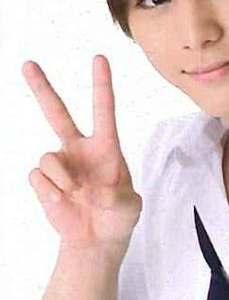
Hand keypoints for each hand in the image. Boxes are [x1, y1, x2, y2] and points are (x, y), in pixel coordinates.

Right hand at [23, 55, 141, 250]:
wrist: (96, 240)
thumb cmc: (118, 218)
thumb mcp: (130, 207)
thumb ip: (117, 196)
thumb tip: (92, 189)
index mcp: (106, 147)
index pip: (103, 111)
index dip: (101, 85)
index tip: (100, 58)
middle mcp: (79, 149)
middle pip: (57, 113)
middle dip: (42, 88)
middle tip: (27, 64)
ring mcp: (60, 164)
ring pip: (48, 157)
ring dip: (63, 179)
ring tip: (77, 195)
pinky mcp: (43, 180)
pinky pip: (39, 177)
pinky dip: (51, 192)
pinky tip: (63, 203)